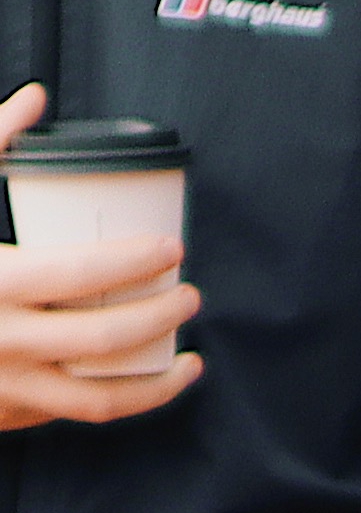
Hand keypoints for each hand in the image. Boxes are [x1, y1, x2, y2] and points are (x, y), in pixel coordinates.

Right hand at [0, 82, 199, 432]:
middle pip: (103, 338)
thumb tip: (35, 98)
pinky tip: (142, 383)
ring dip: (157, 384)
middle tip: (190, 296)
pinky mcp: (8, 411)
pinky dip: (117, 401)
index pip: (77, 274)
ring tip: (188, 360)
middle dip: (160, 317)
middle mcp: (0, 339)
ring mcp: (5, 384)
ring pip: (101, 399)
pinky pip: (74, 414)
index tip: (170, 248)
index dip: (133, 262)